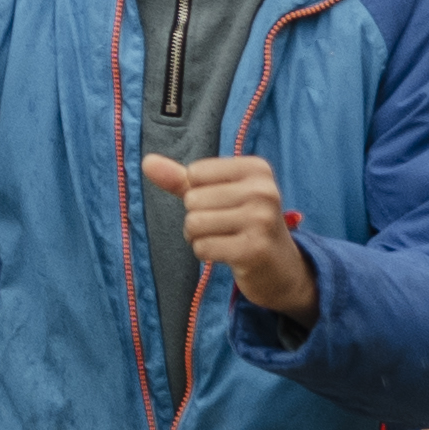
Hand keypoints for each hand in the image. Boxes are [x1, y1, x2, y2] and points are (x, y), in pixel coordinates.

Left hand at [145, 151, 311, 318]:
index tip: (225, 204)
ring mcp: (261, 220)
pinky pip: (202, 247)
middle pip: (193, 200)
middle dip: (198, 218)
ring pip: (194, 224)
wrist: (281, 268)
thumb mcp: (216, 194)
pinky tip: (227, 254)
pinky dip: (206, 253)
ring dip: (199, 237)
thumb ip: (180, 178)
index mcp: (257, 168)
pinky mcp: (253, 250)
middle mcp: (263, 190)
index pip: (195, 173)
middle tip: (225, 227)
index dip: (198, 193)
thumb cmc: (243, 223)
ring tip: (224, 239)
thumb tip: (147, 161)